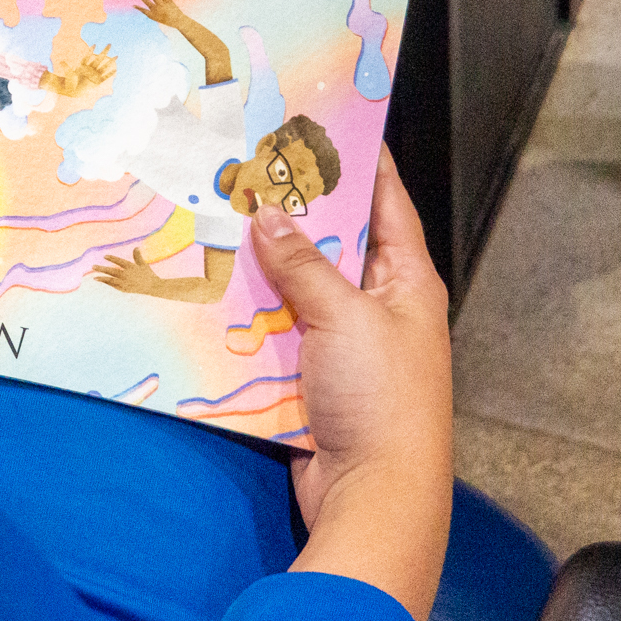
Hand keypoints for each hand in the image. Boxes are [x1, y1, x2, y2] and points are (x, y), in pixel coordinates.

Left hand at [68, 47, 114, 91]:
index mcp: (83, 66)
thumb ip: (66, 67)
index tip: (94, 45)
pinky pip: (105, 77)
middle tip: (110, 44)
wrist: (73, 91)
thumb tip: (61, 61)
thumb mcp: (68, 73)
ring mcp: (94, 75)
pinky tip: (115, 70)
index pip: (88, 56)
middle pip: (99, 58)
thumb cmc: (69, 83)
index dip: (90, 51)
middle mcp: (90, 69)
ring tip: (116, 55)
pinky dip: (109, 73)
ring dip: (110, 61)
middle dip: (104, 51)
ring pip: (104, 66)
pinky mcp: (97, 82)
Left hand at [89, 247, 163, 293]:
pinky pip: (115, 286)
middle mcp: (127, 275)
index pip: (120, 262)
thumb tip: (136, 247)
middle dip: (102, 269)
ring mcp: (125, 283)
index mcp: (131, 267)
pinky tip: (102, 281)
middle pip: (112, 271)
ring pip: (111, 280)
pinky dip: (108, 283)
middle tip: (92, 266)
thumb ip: (137, 256)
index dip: (112, 259)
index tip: (105, 256)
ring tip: (94, 277)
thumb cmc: (148, 274)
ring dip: (102, 278)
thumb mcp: (143, 264)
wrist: (153, 287)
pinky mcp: (125, 289)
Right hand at [134, 0, 186, 30]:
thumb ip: (157, 8)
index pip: (144, 11)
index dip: (138, 8)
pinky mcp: (167, 1)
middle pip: (147, 2)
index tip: (133, 5)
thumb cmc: (170, 20)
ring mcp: (161, 5)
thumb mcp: (162, 16)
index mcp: (153, 15)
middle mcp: (156, 9)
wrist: (178, 21)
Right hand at [250, 147, 451, 620]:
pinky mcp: (314, 382)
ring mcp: (347, 348)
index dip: (360, 163)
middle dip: (293, 213)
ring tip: (217, 222)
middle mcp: (382, 310)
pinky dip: (249, 319)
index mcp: (408, 284)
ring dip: (262, 268)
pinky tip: (212, 296)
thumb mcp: (343, 318)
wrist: (374, 497)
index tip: (327, 123)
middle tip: (248, 170)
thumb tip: (271, 215)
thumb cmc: (381, 402)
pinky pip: (277, 336)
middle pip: (335, 245)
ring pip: (298, 290)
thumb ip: (305, 265)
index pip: (387, 205)